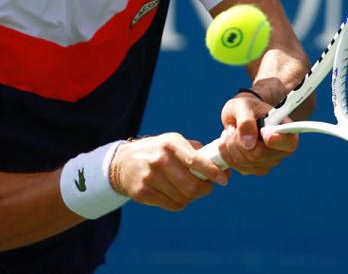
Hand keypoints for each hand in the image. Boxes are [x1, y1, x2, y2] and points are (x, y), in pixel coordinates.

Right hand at [109, 133, 229, 210]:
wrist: (123, 162)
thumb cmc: (157, 151)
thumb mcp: (173, 142)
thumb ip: (197, 152)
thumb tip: (223, 167)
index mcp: (171, 144)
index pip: (195, 160)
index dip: (212, 172)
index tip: (224, 180)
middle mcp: (160, 160)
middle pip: (191, 186)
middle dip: (204, 189)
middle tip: (207, 187)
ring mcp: (150, 177)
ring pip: (183, 198)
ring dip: (191, 197)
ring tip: (187, 188)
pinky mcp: (143, 193)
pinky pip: (172, 205)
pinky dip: (179, 202)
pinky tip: (175, 193)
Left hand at [217, 92, 298, 174]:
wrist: (240, 114)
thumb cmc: (246, 107)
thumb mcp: (243, 106)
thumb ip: (246, 121)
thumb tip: (248, 144)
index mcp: (285, 129)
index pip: (289, 143)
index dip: (274, 140)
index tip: (262, 131)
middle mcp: (281, 149)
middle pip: (258, 155)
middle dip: (238, 141)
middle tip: (234, 127)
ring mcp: (269, 161)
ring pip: (245, 162)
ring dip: (231, 146)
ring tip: (231, 131)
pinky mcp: (256, 169)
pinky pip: (239, 167)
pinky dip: (228, 154)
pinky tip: (229, 141)